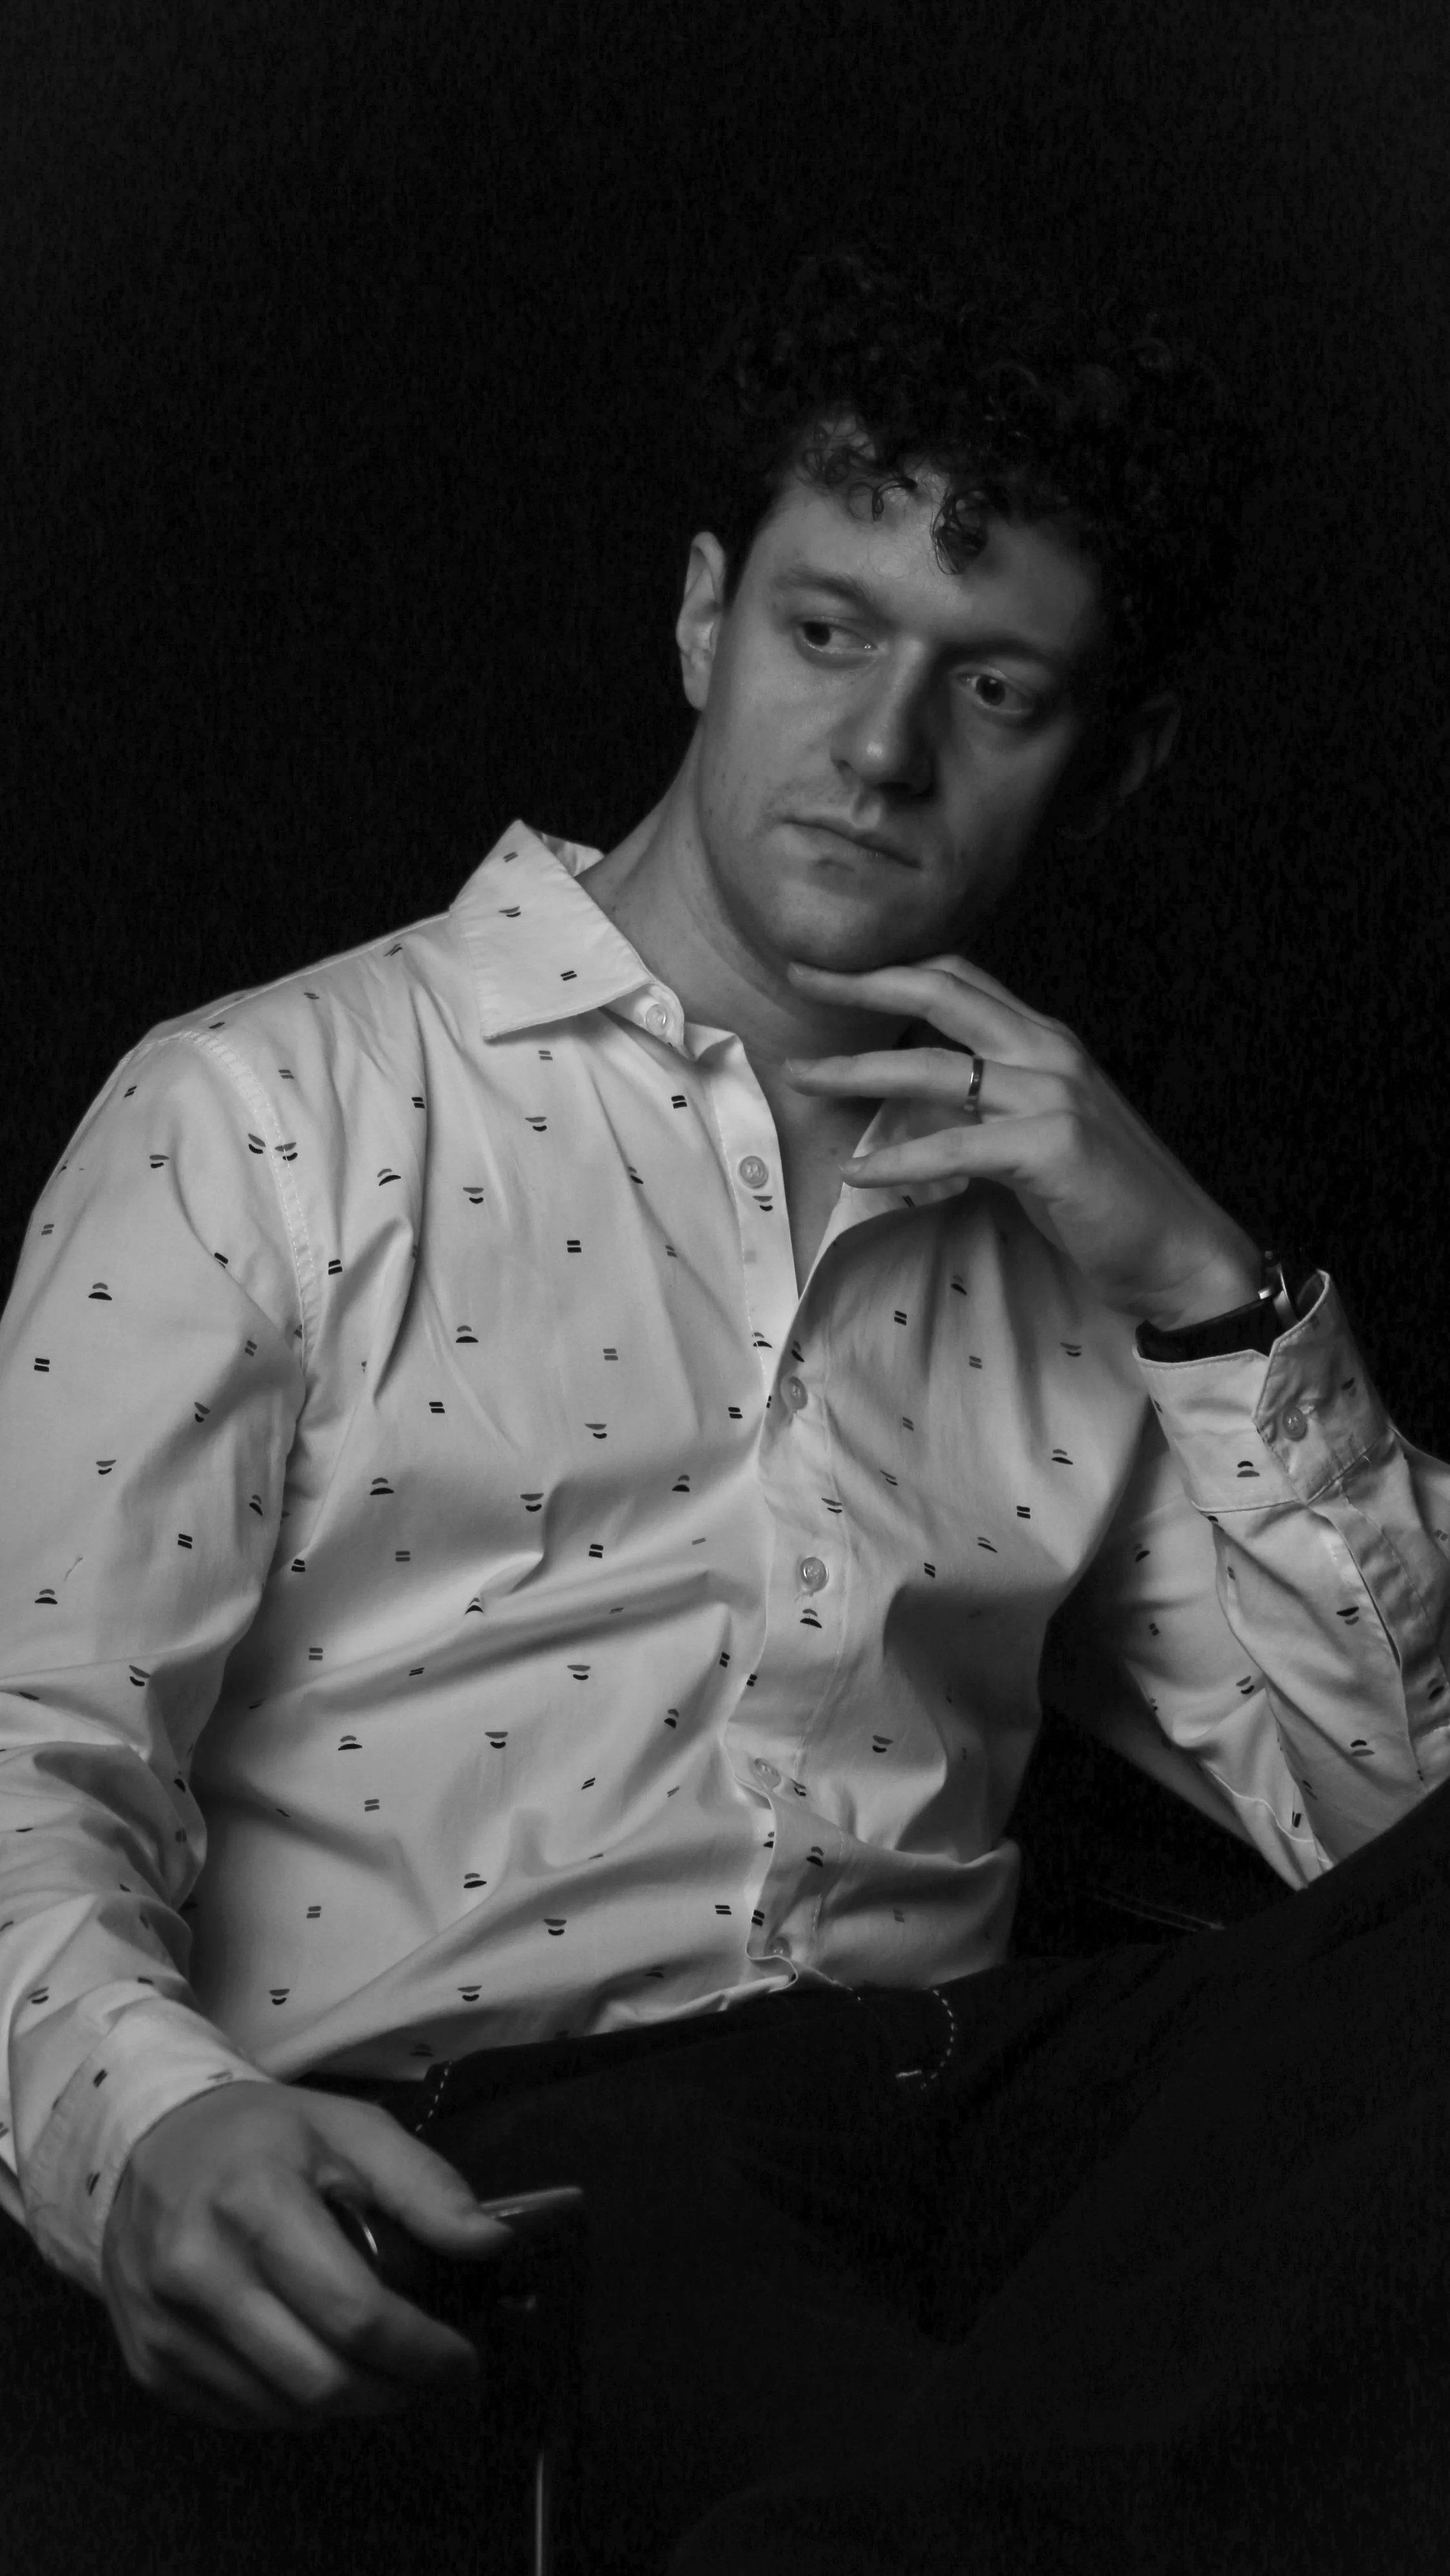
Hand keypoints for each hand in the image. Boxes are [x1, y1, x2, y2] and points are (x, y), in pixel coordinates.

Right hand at [101, 2079, 514, 2431]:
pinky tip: (319, 2365)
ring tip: (385, 2372)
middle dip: (397, 2390)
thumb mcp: (350, 2130)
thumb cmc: (263, 2136)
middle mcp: (197, 2271)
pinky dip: (294, 2405)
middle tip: (434, 2376)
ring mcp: (166, 2325)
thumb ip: (424, 2186)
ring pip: (284, 2409)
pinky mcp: (149, 2363)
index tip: (463, 2358)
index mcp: (253, 2201)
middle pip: (320, 2377)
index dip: (422, 2349)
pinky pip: (242, 2414)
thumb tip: (490, 2244)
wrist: (150, 2144)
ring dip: (351, 2403)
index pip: (353, 2312)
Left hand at [784, 955, 1261, 1329]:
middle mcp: (1048, 1052)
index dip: (893, 967)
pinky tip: (859, 1172)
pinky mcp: (1051, 1146)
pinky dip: (898, 1160)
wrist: (1180, 1251)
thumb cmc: (1106, 1201)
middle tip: (798, 978)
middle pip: (940, 993)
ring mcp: (1052, 1095)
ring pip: (932, 1068)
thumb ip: (989, 1105)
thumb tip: (923, 1104)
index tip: (833, 970)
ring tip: (802, 1076)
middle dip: (862, 983)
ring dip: (857, 1070)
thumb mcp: (1040, 1132)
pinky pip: (953, 1147)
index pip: (961, 979)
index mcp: (1045, 1041)